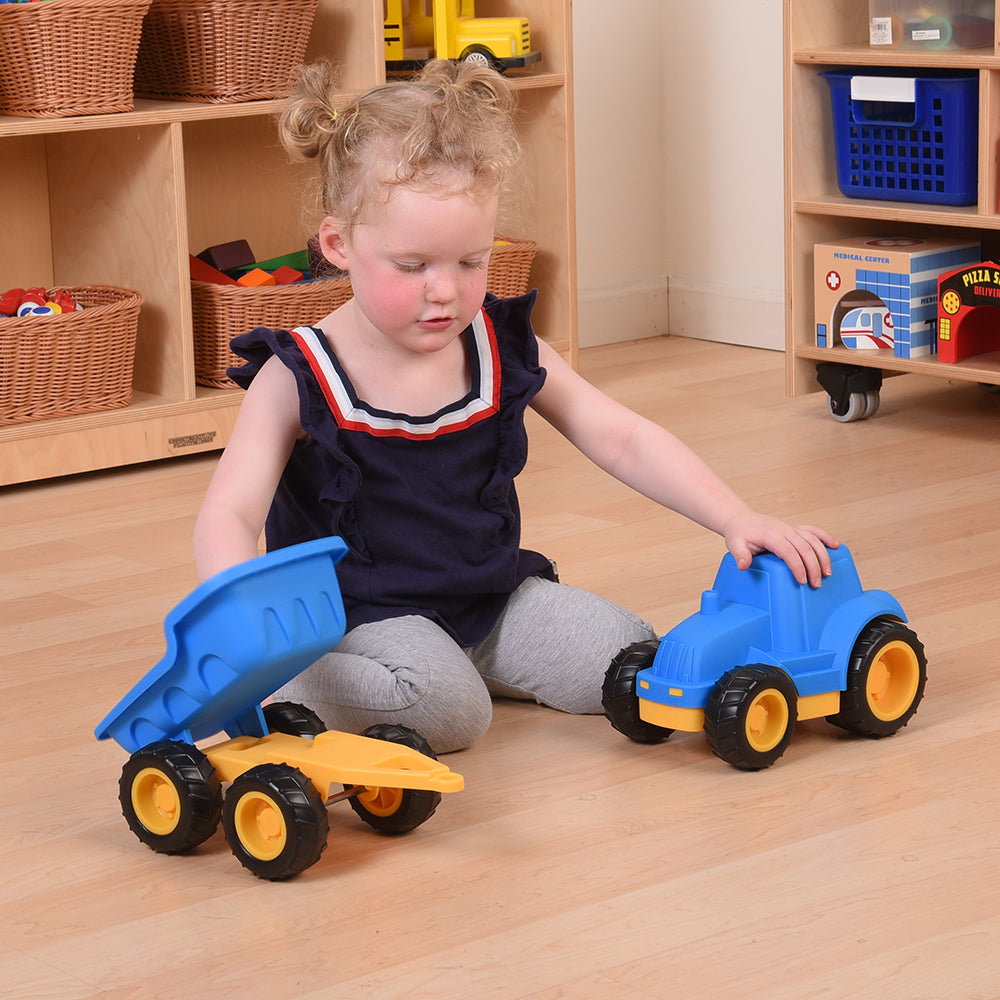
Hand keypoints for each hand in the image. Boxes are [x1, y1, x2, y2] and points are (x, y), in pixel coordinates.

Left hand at [722, 512, 838, 587]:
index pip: (789, 551)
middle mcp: (784, 530)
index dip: (798, 566)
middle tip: (817, 584)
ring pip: (813, 540)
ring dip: (823, 556)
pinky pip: (814, 531)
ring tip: (828, 573)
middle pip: (805, 547)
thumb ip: (739, 555)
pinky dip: (826, 537)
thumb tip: (743, 566)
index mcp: (771, 535)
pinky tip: (836, 546)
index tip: (802, 581)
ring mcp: (791, 528)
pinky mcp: (795, 528)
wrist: (740, 519)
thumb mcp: (734, 544)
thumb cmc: (739, 534)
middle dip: (814, 566)